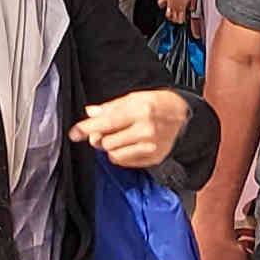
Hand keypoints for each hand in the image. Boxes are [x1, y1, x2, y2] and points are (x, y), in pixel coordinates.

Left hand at [71, 87, 189, 168]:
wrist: (185, 117)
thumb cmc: (158, 104)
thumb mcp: (135, 98)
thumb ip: (111, 107)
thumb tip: (91, 113)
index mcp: (141, 111)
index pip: (107, 122)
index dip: (87, 128)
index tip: (74, 133)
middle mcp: (146, 130)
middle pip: (107, 142)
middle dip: (99, 137)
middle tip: (102, 131)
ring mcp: (150, 147)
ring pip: (114, 154)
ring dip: (110, 147)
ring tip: (118, 136)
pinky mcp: (153, 159)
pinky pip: (125, 162)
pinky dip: (121, 154)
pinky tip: (128, 144)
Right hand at [161, 0, 196, 27]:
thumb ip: (192, 6)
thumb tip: (191, 10)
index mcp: (182, 7)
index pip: (181, 19)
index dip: (182, 21)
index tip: (183, 20)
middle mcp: (175, 6)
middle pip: (173, 19)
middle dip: (176, 20)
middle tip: (178, 19)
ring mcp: (169, 2)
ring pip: (167, 14)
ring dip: (169, 16)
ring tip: (172, 15)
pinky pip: (160, 3)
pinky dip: (161, 5)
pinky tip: (164, 6)